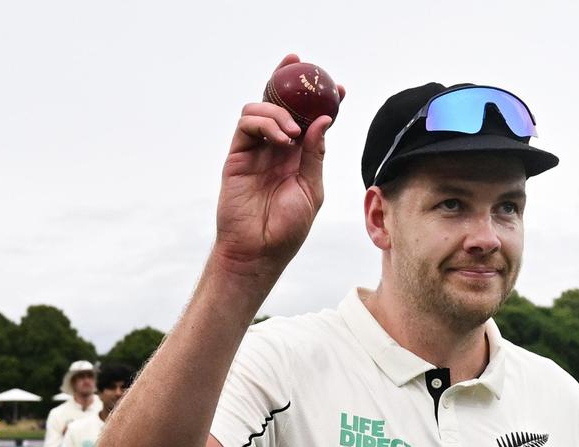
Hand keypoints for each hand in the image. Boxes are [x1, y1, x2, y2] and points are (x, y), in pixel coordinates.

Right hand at [213, 54, 345, 277]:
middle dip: (290, 81)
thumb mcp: (312, 189)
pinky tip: (282, 138)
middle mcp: (277, 147)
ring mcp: (256, 149)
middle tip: (301, 64)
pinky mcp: (237, 155)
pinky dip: (265, 123)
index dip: (323, 101)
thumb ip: (316, 154)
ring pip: (261, 108)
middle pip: (281, 104)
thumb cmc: (288, 227)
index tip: (340, 88)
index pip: (311, 119)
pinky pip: (247, 124)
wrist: (259, 250)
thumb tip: (323, 120)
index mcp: (299, 155)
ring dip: (280, 111)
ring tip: (293, 133)